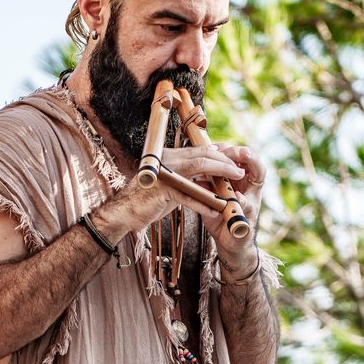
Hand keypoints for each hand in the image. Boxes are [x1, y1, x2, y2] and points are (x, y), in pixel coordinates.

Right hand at [125, 142, 265, 274]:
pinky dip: (204, 203)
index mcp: (170, 156)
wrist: (124, 213)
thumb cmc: (148, 201)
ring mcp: (165, 172)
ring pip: (199, 167)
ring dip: (220, 174)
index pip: (199, 150)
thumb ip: (190, 181)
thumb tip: (210, 180)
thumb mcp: (173, 188)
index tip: (234, 159)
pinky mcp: (162, 189)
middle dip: (224, 162)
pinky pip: (189, 194)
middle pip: (202, 154)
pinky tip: (216, 210)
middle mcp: (167, 159)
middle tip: (239, 171)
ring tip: (234, 184)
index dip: (219, 154)